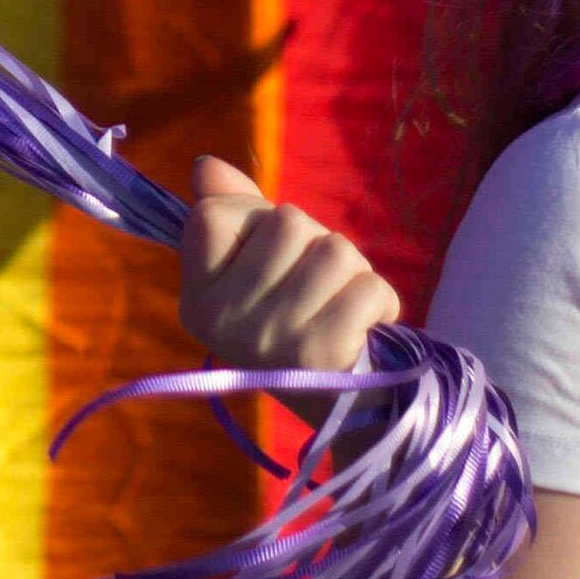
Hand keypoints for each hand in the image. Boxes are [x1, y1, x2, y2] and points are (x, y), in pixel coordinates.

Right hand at [178, 154, 399, 376]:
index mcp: (197, 300)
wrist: (344, 413)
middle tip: (317, 290)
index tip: (271, 264)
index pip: (214, 213)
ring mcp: (270, 338)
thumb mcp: (254, 276)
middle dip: (316, 245)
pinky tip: (368, 326)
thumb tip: (205, 165)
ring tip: (343, 306)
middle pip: (288, 222)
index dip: (256, 221)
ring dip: (354, 271)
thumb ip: (231, 214)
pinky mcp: (321, 354)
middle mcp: (223, 321)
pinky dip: (382, 300)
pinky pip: (368, 285)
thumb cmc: (297, 330)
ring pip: (334, 249)